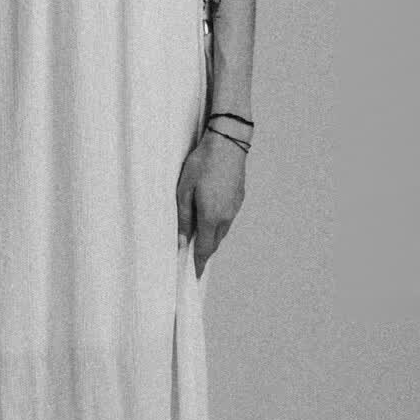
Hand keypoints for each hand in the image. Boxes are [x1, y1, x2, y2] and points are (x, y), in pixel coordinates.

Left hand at [176, 130, 247, 279]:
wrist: (228, 142)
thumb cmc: (202, 163)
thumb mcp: (184, 190)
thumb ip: (183, 218)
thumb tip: (181, 241)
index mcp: (211, 217)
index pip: (204, 249)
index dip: (197, 264)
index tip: (193, 276)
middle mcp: (226, 216)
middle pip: (214, 243)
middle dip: (203, 253)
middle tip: (191, 260)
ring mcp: (235, 208)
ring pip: (221, 231)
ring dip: (210, 238)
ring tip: (197, 239)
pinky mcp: (239, 199)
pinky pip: (227, 219)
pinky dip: (217, 225)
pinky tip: (209, 217)